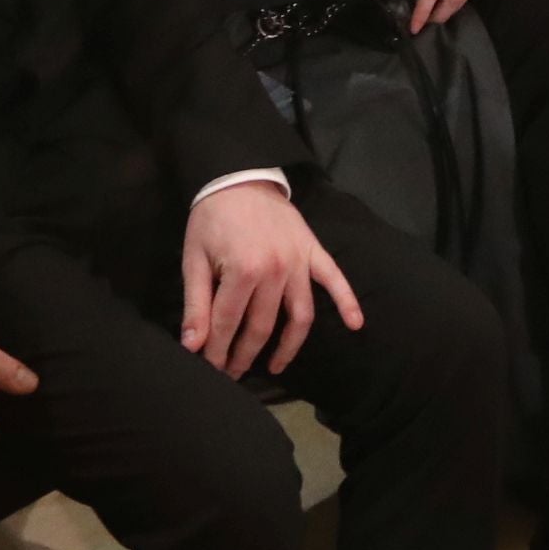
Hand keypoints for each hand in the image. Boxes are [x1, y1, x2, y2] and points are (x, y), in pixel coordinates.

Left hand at [180, 181, 361, 377]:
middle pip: (262, 326)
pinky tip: (356, 324)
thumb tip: (192, 346)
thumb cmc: (211, 219)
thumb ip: (196, 303)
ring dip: (289, 346)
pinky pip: (334, 279)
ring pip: (300, 315)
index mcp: (243, 270)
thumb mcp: (194, 259)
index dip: (218, 351)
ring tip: (276, 366)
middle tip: (233, 374)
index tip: (212, 371)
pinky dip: (347, 301)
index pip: (229, 324)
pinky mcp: (313, 251)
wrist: (237, 176)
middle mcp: (276, 270)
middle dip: (245, 355)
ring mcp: (298, 261)